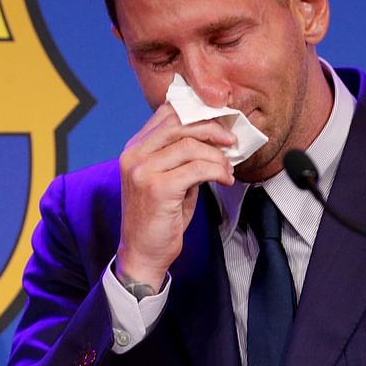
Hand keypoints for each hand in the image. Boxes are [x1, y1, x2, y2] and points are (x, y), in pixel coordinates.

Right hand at [116, 103, 235, 287]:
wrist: (143, 253)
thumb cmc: (158, 217)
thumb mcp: (166, 178)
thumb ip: (180, 155)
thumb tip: (214, 136)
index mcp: (134, 148)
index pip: (166, 113)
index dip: (196, 112)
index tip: (219, 121)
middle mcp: (134, 155)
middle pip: (180, 124)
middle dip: (212, 129)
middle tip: (231, 141)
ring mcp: (143, 170)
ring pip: (191, 146)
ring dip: (217, 156)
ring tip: (227, 168)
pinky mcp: (157, 188)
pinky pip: (197, 169)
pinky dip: (217, 171)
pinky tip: (225, 179)